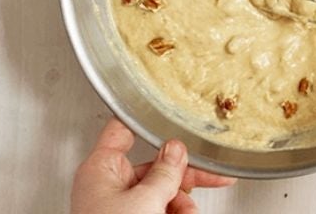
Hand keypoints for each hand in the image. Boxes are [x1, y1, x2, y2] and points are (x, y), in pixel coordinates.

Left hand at [71, 118, 235, 213]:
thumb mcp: (145, 200)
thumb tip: (177, 149)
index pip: (121, 131)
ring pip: (163, 193)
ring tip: (190, 213)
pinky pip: (161, 210)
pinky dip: (177, 213)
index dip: (143, 120)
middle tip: (214, 176)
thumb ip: (166, 172)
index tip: (165, 112)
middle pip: (155, 167)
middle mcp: (109, 186)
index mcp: (101, 169)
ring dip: (184, 203)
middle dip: (184, 179)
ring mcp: (120, 207)